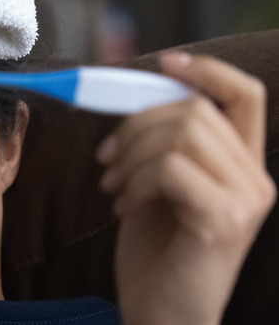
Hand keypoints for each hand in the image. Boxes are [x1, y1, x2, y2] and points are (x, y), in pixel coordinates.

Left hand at [97, 52, 275, 324]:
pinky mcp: (222, 222)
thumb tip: (133, 98)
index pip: (245, 95)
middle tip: (107, 158)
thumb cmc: (157, 252)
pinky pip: (172, 169)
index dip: (207, 70)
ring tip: (113, 185)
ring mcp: (244, 202)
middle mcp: (254, 180)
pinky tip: (123, 207)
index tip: (166, 62)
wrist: (161, 314)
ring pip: (182, 134)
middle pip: (196, 109)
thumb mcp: (157, 186)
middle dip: (137, 124)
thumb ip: (161, 145)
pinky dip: (136, 180)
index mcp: (240, 165)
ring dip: (132, 154)